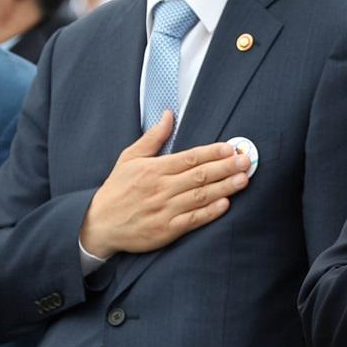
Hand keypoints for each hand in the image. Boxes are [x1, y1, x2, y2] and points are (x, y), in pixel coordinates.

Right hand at [77, 111, 250, 258]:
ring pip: (200, 197)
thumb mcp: (129, 158)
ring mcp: (164, 210)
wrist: (99, 224)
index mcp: (154, 169)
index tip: (230, 148)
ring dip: (224, 187)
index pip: (189, 158)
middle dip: (226, 167)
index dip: (212, 153)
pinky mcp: (166, 231)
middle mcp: (161, 189)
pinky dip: (210, 212)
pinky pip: (192, 220)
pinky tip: (225, 204)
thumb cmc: (116, 189)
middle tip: (246, 161)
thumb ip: (152, 138)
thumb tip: (169, 115)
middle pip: (199, 176)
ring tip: (244, 179)